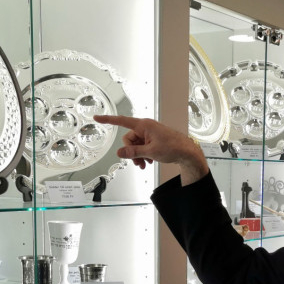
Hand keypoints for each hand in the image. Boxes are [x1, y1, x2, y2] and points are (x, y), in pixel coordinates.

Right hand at [93, 115, 208, 184]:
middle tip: (138, 163)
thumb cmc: (173, 147)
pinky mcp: (152, 140)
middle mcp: (145, 127)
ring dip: (137, 156)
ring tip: (144, 165)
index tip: (96, 118)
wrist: (187, 152)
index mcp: (144, 125)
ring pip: (135, 145)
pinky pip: (142, 147)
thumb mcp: (151, 152)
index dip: (108, 120)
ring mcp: (149, 134)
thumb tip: (119, 152)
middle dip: (131, 152)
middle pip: (128, 139)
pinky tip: (148, 162)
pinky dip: (143, 155)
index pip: (121, 121)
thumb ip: (134, 152)